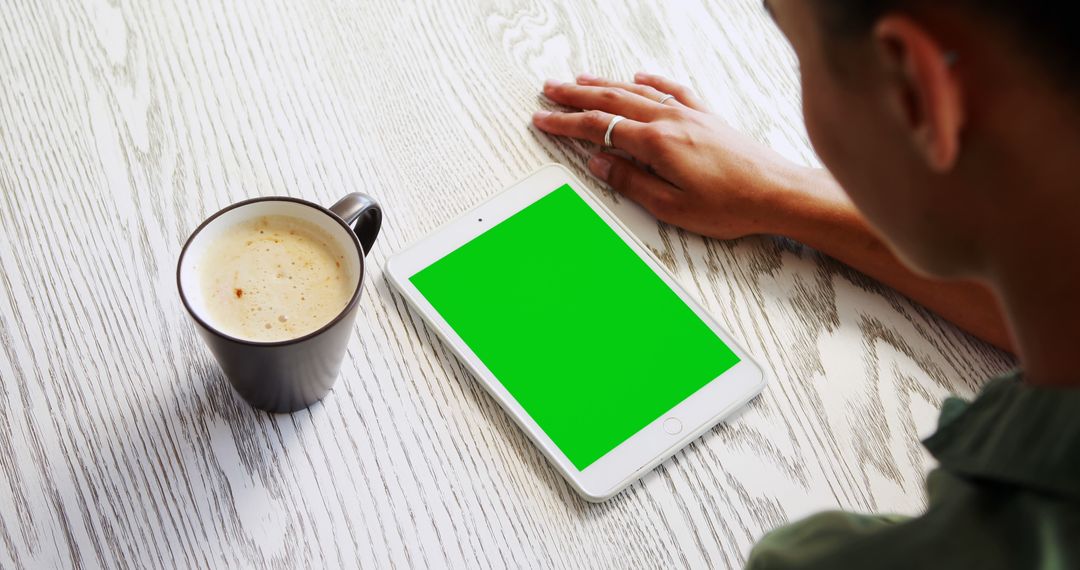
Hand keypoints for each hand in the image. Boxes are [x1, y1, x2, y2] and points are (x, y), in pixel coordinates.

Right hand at [533, 73, 844, 239]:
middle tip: (549, 89)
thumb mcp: (671, 206)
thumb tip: (599, 163)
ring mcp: (689, 115)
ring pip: (638, 91)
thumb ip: (631, 182)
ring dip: (605, 84)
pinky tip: (641, 76)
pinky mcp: (706, 117)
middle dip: (576, 95)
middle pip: (612, 101)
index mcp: (657, 143)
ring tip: (580, 80)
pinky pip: (672, 90)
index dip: (566, 123)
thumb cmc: (730, 205)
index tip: (542, 119)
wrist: (777, 192)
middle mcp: (670, 121)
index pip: (599, 127)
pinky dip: (651, 81)